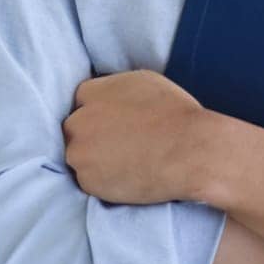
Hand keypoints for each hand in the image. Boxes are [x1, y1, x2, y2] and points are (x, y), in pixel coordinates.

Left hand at [63, 70, 207, 204]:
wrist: (189, 151)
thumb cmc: (175, 113)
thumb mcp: (142, 81)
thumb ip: (115, 88)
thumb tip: (110, 97)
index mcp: (90, 92)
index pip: (81, 103)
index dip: (98, 114)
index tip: (113, 125)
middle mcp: (78, 120)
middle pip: (74, 130)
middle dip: (91, 137)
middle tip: (119, 146)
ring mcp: (79, 152)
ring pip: (79, 157)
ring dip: (94, 160)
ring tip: (125, 164)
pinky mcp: (87, 181)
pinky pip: (88, 181)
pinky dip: (103, 181)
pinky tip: (126, 177)